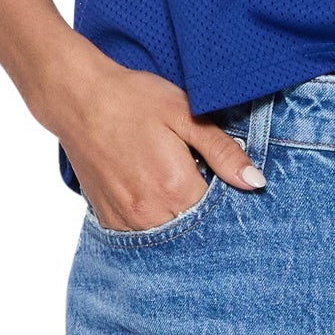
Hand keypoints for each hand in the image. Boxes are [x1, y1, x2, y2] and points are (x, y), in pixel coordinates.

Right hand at [44, 49, 266, 231]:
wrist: (78, 98)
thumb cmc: (134, 99)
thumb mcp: (186, 114)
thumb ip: (223, 152)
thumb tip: (255, 182)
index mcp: (176, 188)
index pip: (219, 214)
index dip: (228, 198)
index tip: (227, 180)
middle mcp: (150, 214)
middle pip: (194, 229)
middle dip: (205, 211)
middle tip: (200, 176)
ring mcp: (126, 221)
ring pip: (168, 235)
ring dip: (179, 217)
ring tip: (174, 181)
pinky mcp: (108, 219)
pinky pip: (141, 235)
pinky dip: (154, 220)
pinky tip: (154, 192)